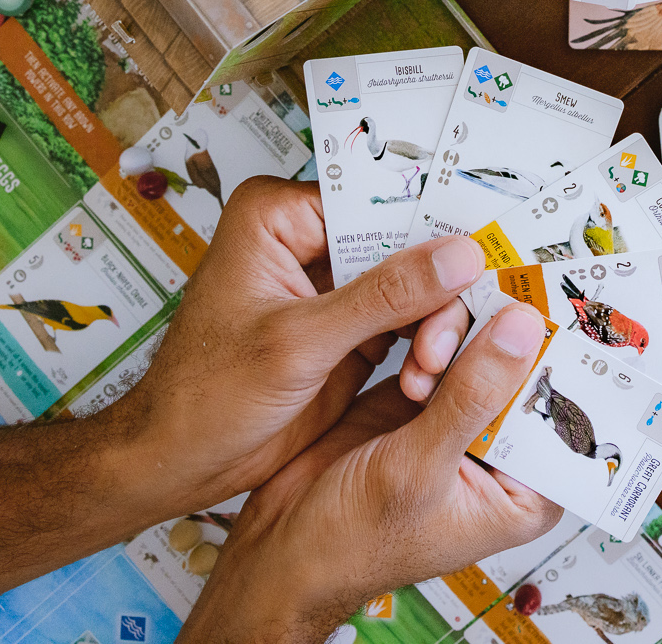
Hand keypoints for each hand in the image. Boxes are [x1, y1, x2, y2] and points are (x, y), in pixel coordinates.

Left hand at [112, 178, 488, 512]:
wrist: (181, 462)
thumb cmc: (203, 396)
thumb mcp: (300, 343)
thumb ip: (383, 297)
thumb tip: (456, 257)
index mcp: (280, 215)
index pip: (377, 199)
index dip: (431, 225)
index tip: (480, 251)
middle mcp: (310, 240)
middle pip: (404, 242)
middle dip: (437, 288)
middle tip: (454, 329)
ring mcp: (333, 286)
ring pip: (415, 286)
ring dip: (435, 324)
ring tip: (433, 364)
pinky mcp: (349, 328)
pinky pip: (408, 322)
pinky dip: (425, 349)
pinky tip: (428, 375)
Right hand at [178, 303, 558, 643]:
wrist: (280, 544)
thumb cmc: (351, 542)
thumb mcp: (420, 469)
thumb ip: (473, 398)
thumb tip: (523, 332)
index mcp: (526, 489)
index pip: (567, 413)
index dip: (560, 360)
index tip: (551, 308)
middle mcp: (503, 454)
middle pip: (527, 371)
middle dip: (497, 343)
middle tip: (471, 324)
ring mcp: (463, 421)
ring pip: (485, 351)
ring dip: (455, 343)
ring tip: (422, 363)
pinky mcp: (425, 400)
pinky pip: (445, 349)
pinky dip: (430, 343)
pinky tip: (411, 360)